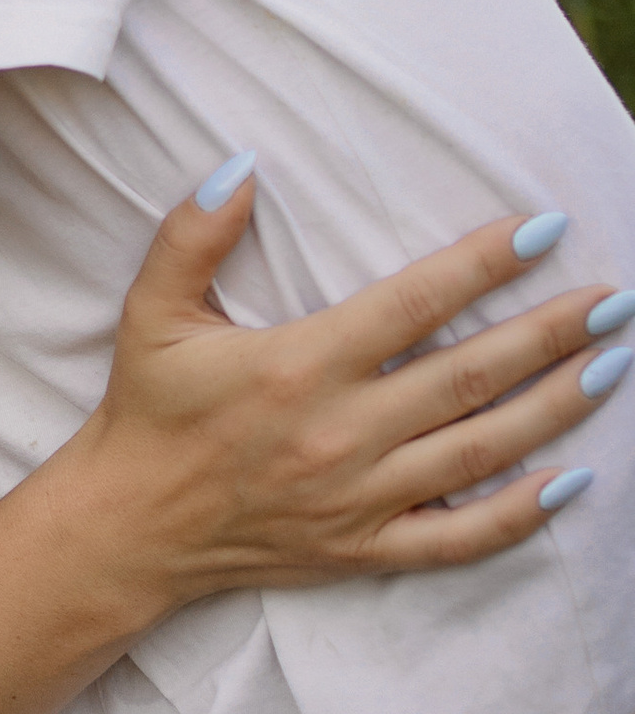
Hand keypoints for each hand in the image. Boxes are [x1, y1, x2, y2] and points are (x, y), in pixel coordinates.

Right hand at [66, 175, 624, 608]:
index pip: (412, 304)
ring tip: (609, 364)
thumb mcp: (151, 312)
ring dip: (554, 407)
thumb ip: (192, 235)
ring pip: (480, 450)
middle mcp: (340, 432)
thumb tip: (241, 165)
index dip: (481, 264)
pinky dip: (519, 514)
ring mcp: (360, 497)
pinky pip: (458, 537)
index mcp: (298, 365)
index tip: (541, 230)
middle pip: (469, 375)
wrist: (128, 527)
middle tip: (612, 299)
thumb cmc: (147, 412)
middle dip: (549, 333)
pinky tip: (570, 482)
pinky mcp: (365, 548)